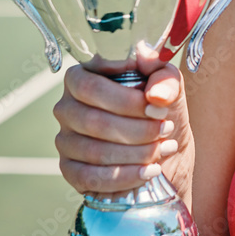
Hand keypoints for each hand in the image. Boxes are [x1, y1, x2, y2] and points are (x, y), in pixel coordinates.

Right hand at [53, 41, 192, 195]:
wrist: (163, 152)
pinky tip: (149, 170)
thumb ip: (161, 73)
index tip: (157, 106)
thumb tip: (146, 58)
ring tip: (164, 147)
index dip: (126, 99)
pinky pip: (91, 177)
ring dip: (136, 152)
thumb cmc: (159, 112)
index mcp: (83, 77)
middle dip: (137, 128)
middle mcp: (67, 106)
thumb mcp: (169, 89)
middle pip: (94, 121)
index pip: (91, 85)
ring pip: (95, 151)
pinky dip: (125, 176)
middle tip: (165, 128)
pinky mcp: (70, 170)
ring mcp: (65, 139)